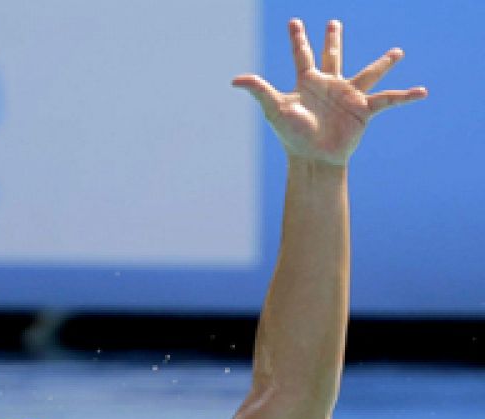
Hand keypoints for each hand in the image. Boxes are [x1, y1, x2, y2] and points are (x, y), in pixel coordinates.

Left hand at [232, 19, 426, 165]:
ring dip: (384, 63)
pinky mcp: (363, 109)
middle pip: (332, 56)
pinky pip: (388, 100)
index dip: (297, 39)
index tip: (294, 22)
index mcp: (308, 82)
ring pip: (369, 73)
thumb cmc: (292, 136)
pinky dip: (405, 96)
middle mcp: (329, 85)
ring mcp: (348, 96)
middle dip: (332, 39)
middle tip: (333, 23)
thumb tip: (235, 80)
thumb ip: (260, 90)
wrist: (312, 158)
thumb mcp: (276, 109)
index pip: (301, 55)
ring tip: (397, 52)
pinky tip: (422, 92)